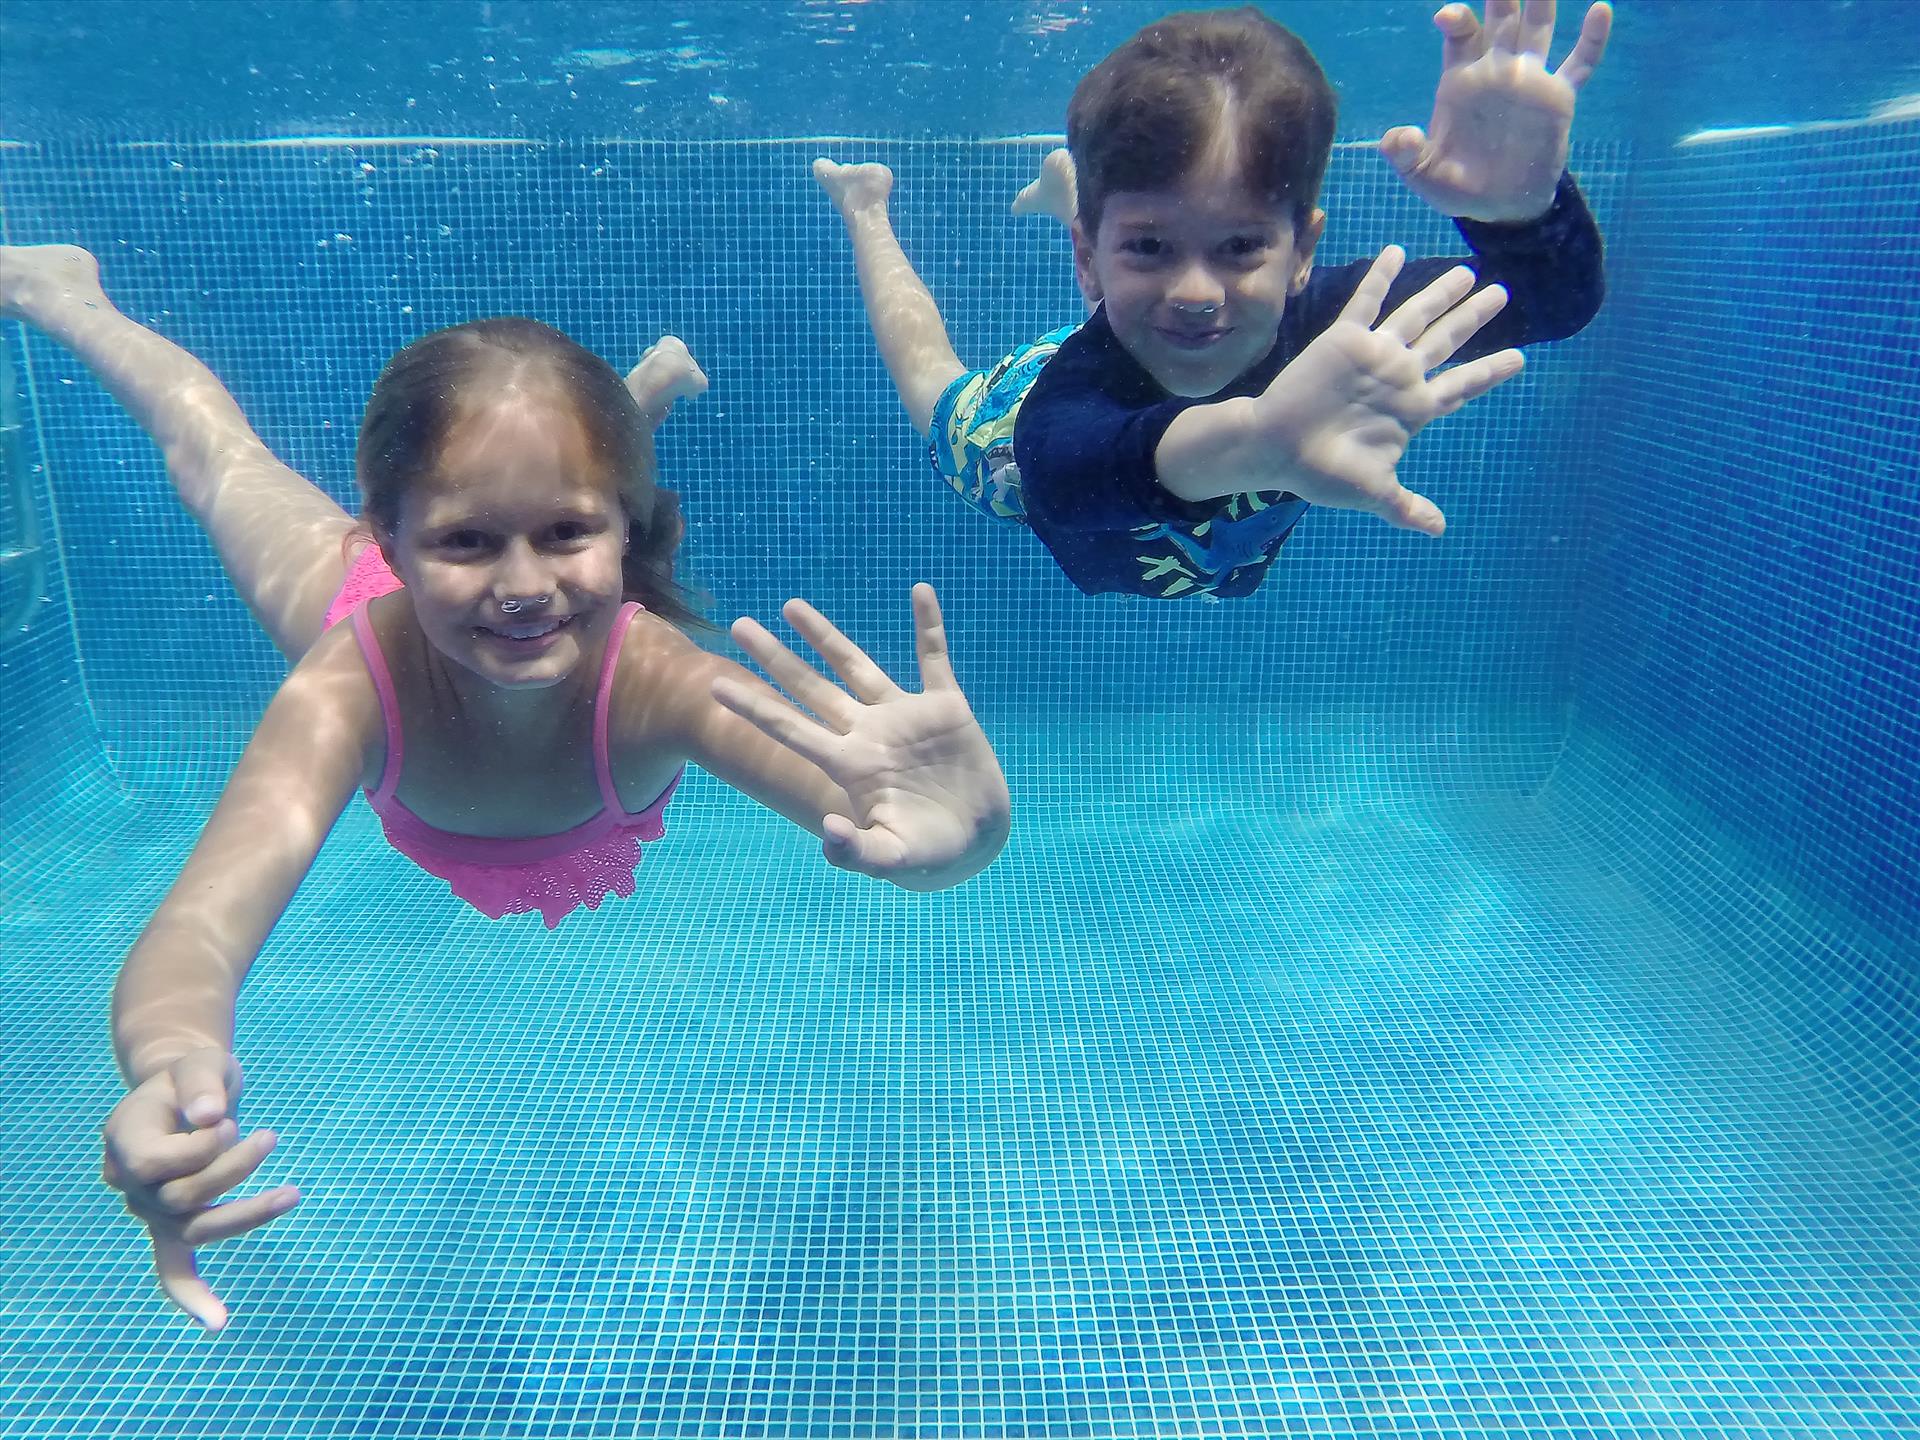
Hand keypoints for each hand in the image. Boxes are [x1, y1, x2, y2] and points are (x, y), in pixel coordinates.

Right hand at [100, 1048, 299, 1331]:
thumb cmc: (194, 1074)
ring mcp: (149, 1207)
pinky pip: (175, 1266)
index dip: (197, 1149)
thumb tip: (211, 1116)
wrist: (186, 1086)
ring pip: (193, 1229)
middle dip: (233, 1171)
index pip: (155, 1163)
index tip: (226, 1121)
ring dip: (246, 1215)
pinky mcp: (173, 1222)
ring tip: (294, 1192)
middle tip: (268, 1135)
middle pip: (180, 1198)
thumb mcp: (200, 1062)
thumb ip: (202, 1081)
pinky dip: (192, 1295)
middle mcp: (129, 1182)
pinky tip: (217, 1323)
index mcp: (124, 1140)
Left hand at [712, 583, 1009, 889]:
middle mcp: (869, 733)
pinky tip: (921, 592)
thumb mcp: (892, 859)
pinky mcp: (946, 708)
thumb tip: (827, 832)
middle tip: (738, 626)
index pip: (791, 729)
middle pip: (811, 688)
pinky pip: (935, 658)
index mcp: (850, 765)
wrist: (977, 840)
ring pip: (857, 666)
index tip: (715, 685)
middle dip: (776, 658)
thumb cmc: (930, 854)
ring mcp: (905, 717)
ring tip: (791, 606)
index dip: (755, 707)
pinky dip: (930, 626)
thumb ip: (858, 854)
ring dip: (826, 636)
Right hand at [1250, 246, 1523, 535]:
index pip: (1460, 386)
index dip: (1489, 372)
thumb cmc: (1322, 473)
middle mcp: (1399, 377)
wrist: (1276, 449)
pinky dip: (1381, 277)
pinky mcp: (1344, 340)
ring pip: (1416, 316)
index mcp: (1412, 410)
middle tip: (1503, 294)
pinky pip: (1367, 302)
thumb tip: (1437, 530)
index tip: (1519, 358)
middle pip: (1447, 340)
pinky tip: (1397, 252)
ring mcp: (1374, 356)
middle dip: (1474, 317)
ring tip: (1468, 272)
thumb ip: (1406, 506)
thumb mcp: (1373, 492)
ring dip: (1441, 293)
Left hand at [1382, 0, 1611, 220]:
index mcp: (1462, 79)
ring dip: (1543, 2)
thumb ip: (1405, 155)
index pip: (1462, 34)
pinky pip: (1579, 64)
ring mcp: (1529, 80)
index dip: (1457, 18)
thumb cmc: (1456, 187)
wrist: (1499, 207)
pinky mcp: (1558, 99)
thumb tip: (1396, 138)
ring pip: (1538, 29)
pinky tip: (1601, 9)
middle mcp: (1497, 70)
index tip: (1448, 15)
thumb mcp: (1422, 174)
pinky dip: (1592, 39)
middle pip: (1501, 19)